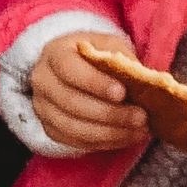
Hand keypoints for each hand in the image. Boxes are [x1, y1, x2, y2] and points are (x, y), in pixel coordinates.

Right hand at [30, 30, 146, 152]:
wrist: (75, 67)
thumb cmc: (96, 54)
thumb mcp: (110, 45)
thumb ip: (121, 59)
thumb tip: (143, 80)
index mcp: (55, 53)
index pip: (70, 69)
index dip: (95, 83)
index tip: (122, 93)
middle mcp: (43, 81)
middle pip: (72, 102)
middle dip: (109, 113)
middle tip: (141, 117)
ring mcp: (43, 108)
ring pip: (73, 127)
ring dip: (110, 133)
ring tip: (139, 131)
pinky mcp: (50, 128)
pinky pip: (75, 141)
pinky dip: (104, 142)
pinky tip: (127, 137)